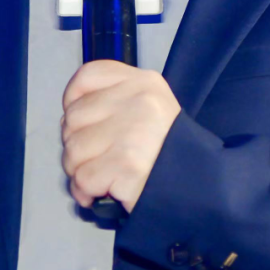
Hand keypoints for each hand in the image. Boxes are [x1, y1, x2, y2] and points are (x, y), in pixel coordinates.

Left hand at [61, 62, 180, 214]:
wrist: (200, 188)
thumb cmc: (168, 152)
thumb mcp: (150, 110)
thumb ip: (113, 103)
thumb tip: (69, 120)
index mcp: (145, 82)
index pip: (87, 77)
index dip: (73, 101)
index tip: (83, 122)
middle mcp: (140, 101)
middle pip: (73, 117)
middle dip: (76, 144)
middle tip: (99, 158)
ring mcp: (133, 132)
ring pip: (73, 150)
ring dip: (79, 171)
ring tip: (102, 176)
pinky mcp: (127, 164)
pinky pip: (83, 178)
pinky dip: (87, 191)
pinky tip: (103, 192)